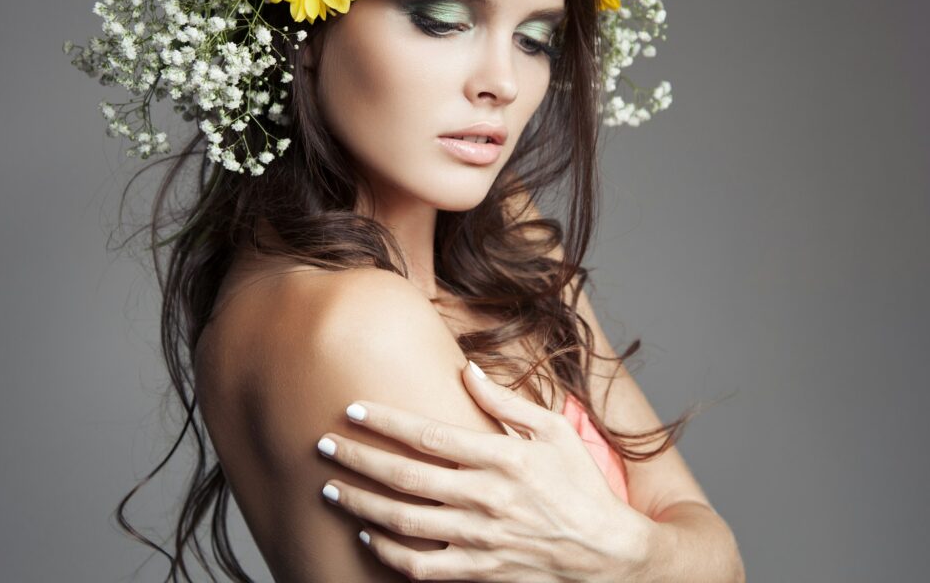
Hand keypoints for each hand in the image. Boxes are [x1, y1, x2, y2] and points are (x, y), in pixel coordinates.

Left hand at [315, 359, 652, 581]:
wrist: (607, 555)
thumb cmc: (580, 484)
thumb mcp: (553, 430)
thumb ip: (505, 400)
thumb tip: (465, 368)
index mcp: (501, 457)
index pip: (428, 435)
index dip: (385, 421)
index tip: (352, 408)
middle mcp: (484, 498)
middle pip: (404, 478)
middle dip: (357, 459)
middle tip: (322, 445)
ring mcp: (478, 540)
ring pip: (402, 523)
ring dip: (360, 505)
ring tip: (331, 490)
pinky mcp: (478, 573)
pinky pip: (421, 567)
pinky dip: (388, 553)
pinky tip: (369, 536)